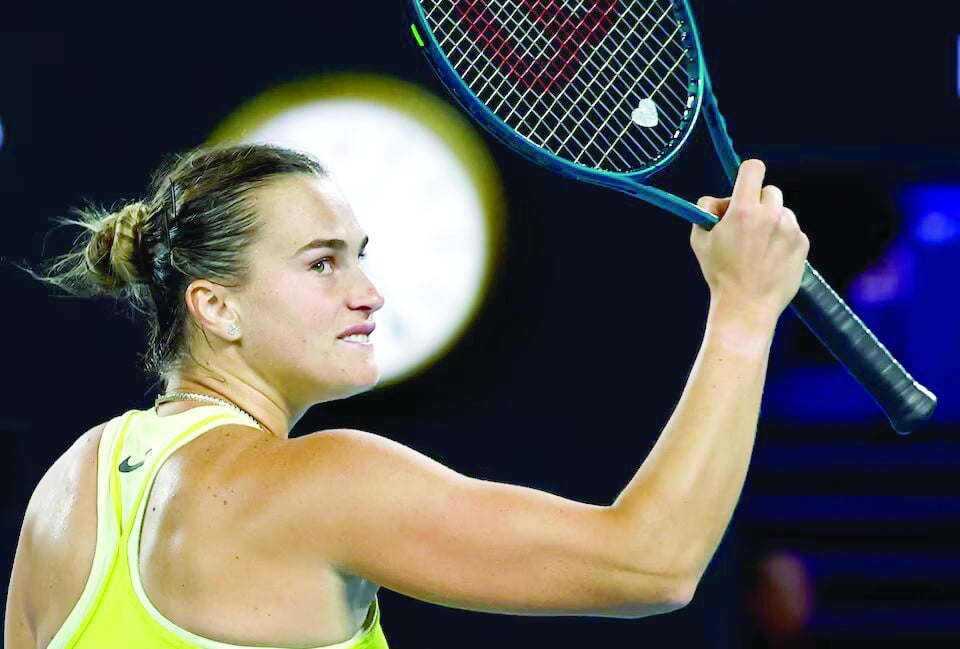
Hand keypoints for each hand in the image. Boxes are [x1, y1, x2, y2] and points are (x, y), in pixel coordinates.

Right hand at [689, 159, 809, 324]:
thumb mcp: (699, 239)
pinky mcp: (802, 243)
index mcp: (743, 210)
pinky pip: (792, 230)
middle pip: (769, 191)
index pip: (753, 168)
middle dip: (757, 203)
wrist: (746, 305)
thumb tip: (718, 200)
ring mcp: (790, 229)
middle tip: (745, 225)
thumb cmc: (719, 273)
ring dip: (771, 222)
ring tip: (757, 248)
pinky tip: (769, 258)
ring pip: (782, 212)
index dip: (747, 172)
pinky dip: (782, 239)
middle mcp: (770, 215)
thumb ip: (705, 210)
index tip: (744, 183)